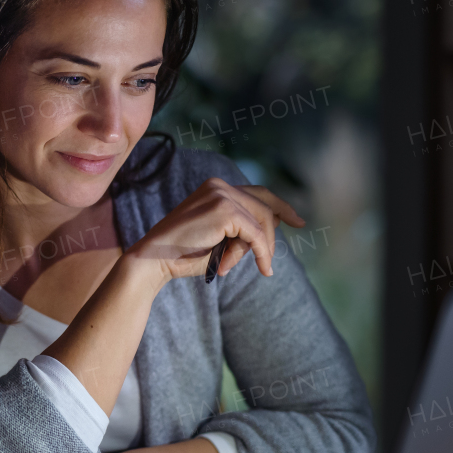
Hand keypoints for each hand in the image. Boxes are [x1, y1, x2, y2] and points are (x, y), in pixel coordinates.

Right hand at [127, 178, 303, 283]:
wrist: (154, 258)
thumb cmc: (182, 254)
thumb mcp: (218, 239)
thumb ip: (240, 230)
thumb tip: (271, 231)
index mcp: (214, 187)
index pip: (257, 193)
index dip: (280, 206)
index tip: (297, 221)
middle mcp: (219, 185)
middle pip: (264, 206)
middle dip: (272, 235)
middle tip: (269, 264)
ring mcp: (221, 195)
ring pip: (262, 221)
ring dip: (260, 249)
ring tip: (243, 267)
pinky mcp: (225, 210)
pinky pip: (256, 235)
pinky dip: (261, 253)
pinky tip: (261, 267)